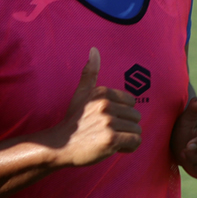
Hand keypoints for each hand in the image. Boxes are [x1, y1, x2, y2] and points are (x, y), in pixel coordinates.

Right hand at [53, 48, 142, 167]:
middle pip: (136, 117)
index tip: (107, 120)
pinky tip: (114, 147)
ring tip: (110, 140)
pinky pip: (135, 141)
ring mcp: (108, 122)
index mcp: (102, 93)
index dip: (122, 114)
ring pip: (136, 130)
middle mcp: (105, 105)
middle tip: (107, 131)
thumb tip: (94, 50)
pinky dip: (128, 147)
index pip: (131, 102)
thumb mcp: (80, 93)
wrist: (60, 145)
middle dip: (125, 127)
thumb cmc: (74, 120)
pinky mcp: (111, 139)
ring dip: (127, 138)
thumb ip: (89, 73)